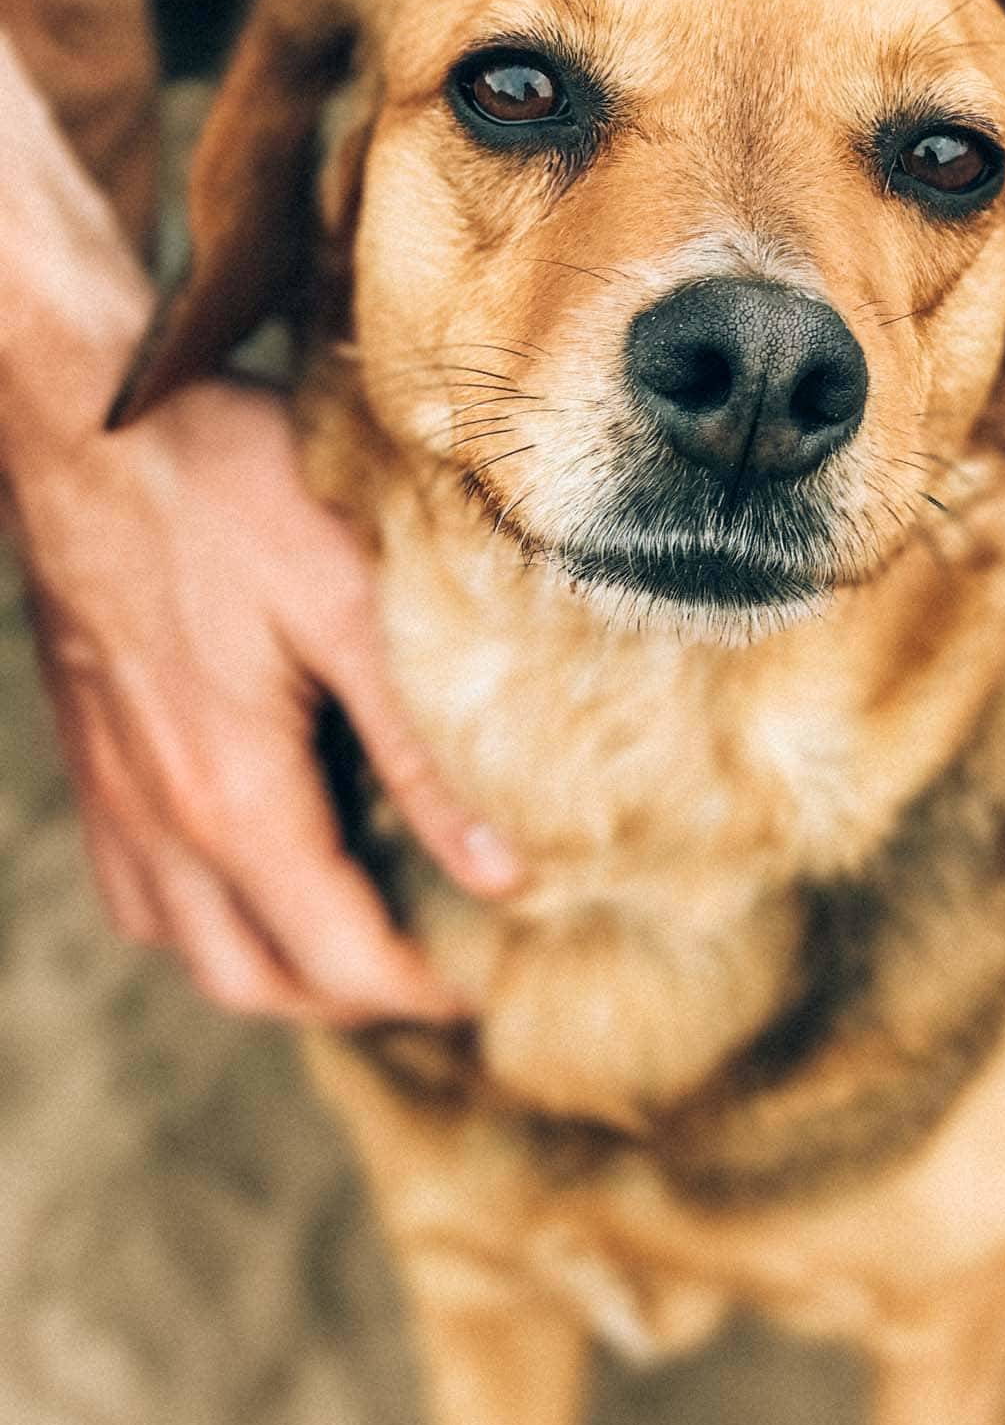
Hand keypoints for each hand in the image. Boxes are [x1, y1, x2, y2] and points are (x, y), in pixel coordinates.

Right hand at [1, 35, 517, 1023]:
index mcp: (235, 798)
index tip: (484, 986)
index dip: (420, 993)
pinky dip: (207, 922)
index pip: (339, 958)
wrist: (85, 421)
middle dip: (353, 1003)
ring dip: (279, 971)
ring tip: (362, 937)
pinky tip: (258, 876)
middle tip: (434, 976)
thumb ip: (423, 754)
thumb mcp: (352, 609)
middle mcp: (162, 823)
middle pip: (259, 983)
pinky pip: (140, 896)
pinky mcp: (94, 762)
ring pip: (191, 950)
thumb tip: (500, 872)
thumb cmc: (223, 492)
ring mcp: (114, 799)